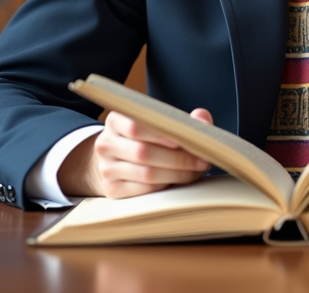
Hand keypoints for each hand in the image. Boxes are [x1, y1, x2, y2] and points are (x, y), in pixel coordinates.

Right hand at [59, 108, 212, 198]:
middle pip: (143, 152)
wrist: (116, 160)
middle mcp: (106, 143)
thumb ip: (182, 119)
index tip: (186, 138)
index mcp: (115, 120)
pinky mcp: (111, 189)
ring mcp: (106, 168)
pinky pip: (144, 190)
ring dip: (177, 174)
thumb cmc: (145, 138)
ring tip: (196, 170)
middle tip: (202, 160)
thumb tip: (201, 118)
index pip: (136, 126)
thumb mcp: (157, 122)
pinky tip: (179, 180)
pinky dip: (166, 185)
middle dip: (178, 158)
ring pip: (146, 173)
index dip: (162, 133)